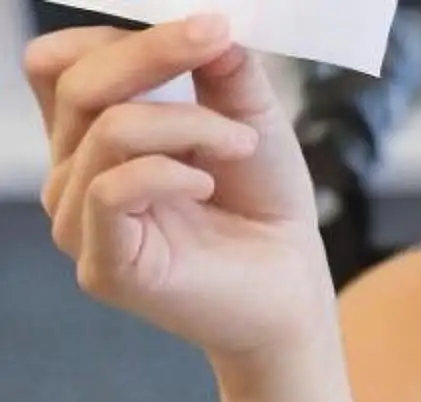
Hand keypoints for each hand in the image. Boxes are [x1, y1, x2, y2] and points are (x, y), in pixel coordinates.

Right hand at [26, 16, 333, 364]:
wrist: (294, 295)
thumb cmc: (266, 214)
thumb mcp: (248, 120)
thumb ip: (220, 68)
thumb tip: (207, 21)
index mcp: (91, 138)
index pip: (64, 63)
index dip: (122, 37)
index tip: (208, 30)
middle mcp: (74, 177)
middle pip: (77, 83)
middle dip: (154, 56)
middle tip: (221, 48)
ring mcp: (81, 223)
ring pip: (105, 130)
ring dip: (186, 123)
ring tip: (241, 145)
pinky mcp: (104, 265)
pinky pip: (110, 188)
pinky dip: (169, 172)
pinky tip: (208, 185)